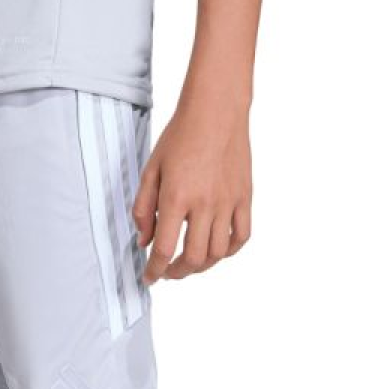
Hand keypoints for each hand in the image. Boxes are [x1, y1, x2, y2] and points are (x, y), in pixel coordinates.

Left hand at [133, 104, 252, 283]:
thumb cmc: (180, 137)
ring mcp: (228, 202)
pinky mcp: (245, 197)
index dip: (155, 271)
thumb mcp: (151, 170)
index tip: (149, 278)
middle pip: (193, 258)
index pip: (164, 249)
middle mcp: (204, 204)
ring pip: (217, 253)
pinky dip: (228, 251)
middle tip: (168, 272)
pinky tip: (216, 251)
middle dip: (177, 273)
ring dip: (201, 266)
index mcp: (176, 197)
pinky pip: (241, 236)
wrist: (215, 110)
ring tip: (190, 263)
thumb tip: (144, 242)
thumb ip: (143, 208)